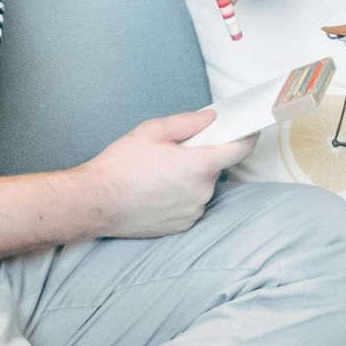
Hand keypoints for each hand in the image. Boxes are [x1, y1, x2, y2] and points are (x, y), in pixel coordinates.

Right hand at [73, 111, 254, 239]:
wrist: (95, 202)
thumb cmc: (121, 165)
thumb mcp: (153, 131)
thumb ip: (188, 122)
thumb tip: (212, 119)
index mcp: (199, 165)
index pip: (239, 149)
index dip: (247, 137)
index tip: (250, 130)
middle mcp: (202, 192)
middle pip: (216, 168)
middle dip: (203, 156)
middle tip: (176, 151)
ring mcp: (193, 212)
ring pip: (202, 187)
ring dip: (191, 178)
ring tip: (160, 173)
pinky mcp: (181, 226)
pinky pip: (191, 204)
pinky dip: (182, 195)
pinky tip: (158, 190)